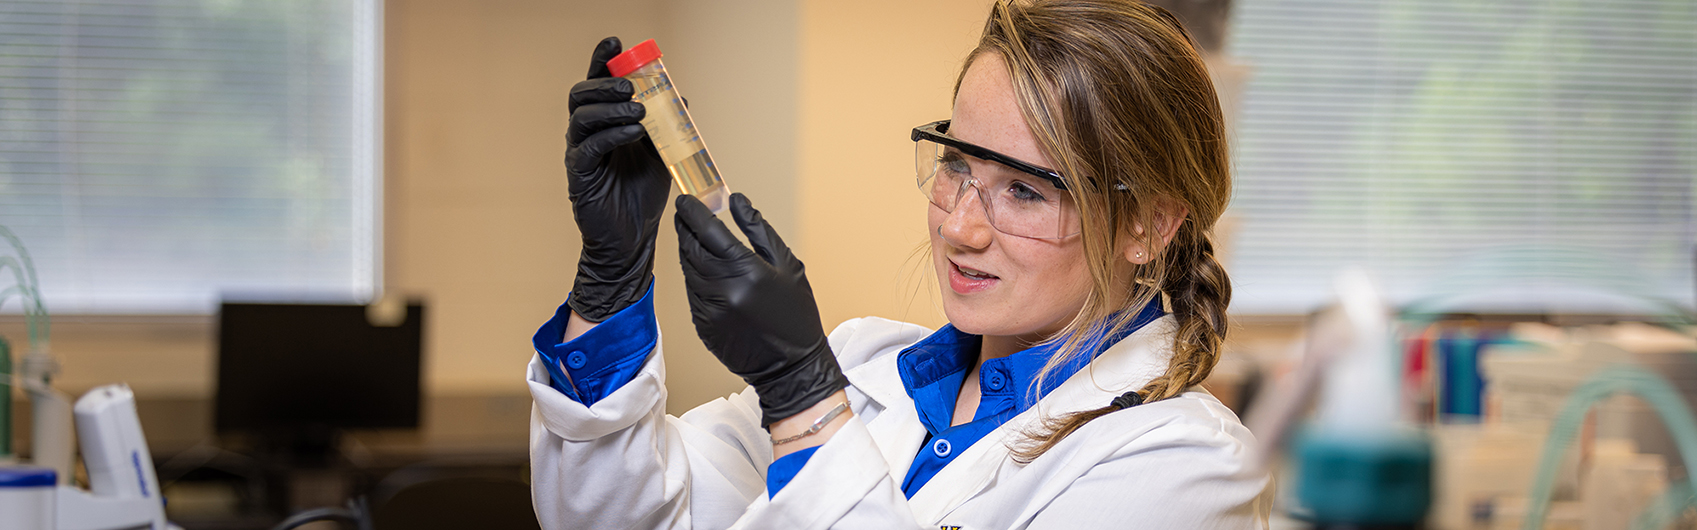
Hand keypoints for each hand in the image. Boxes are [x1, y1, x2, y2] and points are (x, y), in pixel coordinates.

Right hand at [565, 36, 672, 321]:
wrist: (633, 239)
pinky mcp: (579, 176)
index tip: (616, 42)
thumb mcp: (661, 154)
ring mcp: (580, 154)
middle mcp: (586, 135)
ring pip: (582, 118)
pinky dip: (612, 135)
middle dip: (605, 84)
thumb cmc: (642, 196)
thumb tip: (681, 97)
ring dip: (611, 109)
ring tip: (639, 110)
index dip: (602, 61)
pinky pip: (589, 148)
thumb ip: (666, 126)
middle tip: (631, 85)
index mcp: (603, 124)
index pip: (598, 85)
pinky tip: (634, 133)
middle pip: (582, 96)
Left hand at [675, 193, 848, 426]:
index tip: (686, 201)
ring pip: (687, 271)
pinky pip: (691, 293)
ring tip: (694, 240)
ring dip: (687, 252)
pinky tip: (703, 271)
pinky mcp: (702, 326)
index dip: (693, 213)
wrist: (792, 367)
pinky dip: (693, 278)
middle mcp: (723, 290)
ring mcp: (709, 310)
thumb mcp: (788, 265)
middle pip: (691, 249)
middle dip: (685, 229)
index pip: (708, 232)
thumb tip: (738, 202)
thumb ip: (759, 230)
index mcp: (747, 271)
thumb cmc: (796, 316)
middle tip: (684, 215)